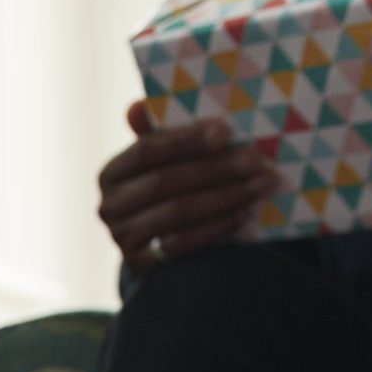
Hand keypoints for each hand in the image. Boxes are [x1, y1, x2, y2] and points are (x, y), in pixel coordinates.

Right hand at [97, 101, 276, 270]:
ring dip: (226, 197)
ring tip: (262, 184)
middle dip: (216, 169)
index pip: (146, 151)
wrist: (159, 240)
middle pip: (164, 183)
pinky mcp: (140, 264)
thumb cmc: (168, 186)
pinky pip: (182, 244)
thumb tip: (136, 107)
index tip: (225, 131)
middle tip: (257, 160)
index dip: (185, 141)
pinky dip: (217, 227)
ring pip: (176, 213)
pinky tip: (245, 213)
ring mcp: (122, 238)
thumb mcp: (164, 159)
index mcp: (112, 173)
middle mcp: (108, 207)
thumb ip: (160, 134)